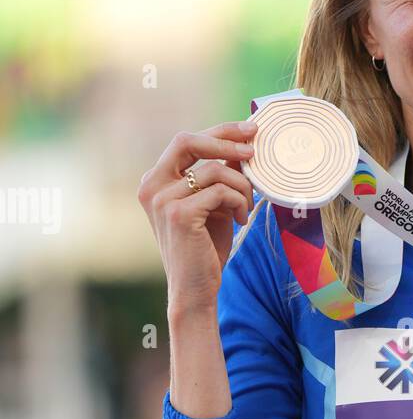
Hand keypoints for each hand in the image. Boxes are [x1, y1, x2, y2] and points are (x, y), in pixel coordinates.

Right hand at [138, 121, 257, 314]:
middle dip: (226, 139)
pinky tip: (240, 220)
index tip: (250, 130)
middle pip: (188, 140)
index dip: (219, 130)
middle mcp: (152, 186)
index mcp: (155, 180)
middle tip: (254, 150)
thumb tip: (243, 144)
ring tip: (247, 207)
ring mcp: (162, 199)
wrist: (196, 289)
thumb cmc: (206, 248)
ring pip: (214, 170)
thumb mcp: (215, 204)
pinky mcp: (179, 214)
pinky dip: (239, 202)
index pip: (186, 141)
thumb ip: (221, 175)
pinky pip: (220, 192)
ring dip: (241, 186)